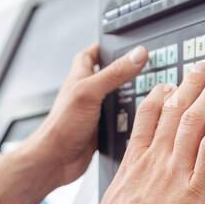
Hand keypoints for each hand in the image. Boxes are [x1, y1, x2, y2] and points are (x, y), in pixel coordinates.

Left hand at [23, 43, 148, 186]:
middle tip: (144, 67)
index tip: (121, 43)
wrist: (55, 160)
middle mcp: (86, 93)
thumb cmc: (62, 126)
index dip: (104, 47)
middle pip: (108, 76)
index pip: (91, 54)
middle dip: (125, 72)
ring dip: (130, 97)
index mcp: (80, 78)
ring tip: (149, 92)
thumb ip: (115, 73)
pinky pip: (118, 121)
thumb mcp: (90, 92)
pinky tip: (140, 120)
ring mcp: (93, 113)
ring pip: (116, 100)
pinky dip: (129, 120)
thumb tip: (138, 54)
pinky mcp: (99, 131)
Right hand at [82, 61, 204, 203]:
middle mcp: (154, 162)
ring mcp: (175, 172)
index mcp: (132, 168)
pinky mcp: (198, 188)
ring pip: (196, 119)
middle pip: (174, 110)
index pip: (146, 121)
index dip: (159, 99)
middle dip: (190, 85)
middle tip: (202, 69)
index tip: (168, 85)